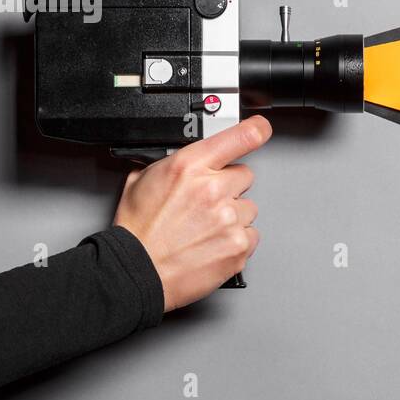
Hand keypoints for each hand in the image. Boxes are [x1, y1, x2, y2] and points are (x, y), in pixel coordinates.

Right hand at [113, 116, 272, 310]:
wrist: (137, 271)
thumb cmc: (138, 232)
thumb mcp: (142, 180)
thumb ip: (171, 164)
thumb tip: (188, 156)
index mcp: (189, 166)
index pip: (240, 137)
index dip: (256, 130)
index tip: (262, 128)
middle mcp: (213, 189)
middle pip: (245, 175)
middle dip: (229, 186)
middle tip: (207, 202)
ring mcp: (229, 219)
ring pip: (248, 208)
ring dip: (233, 215)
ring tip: (205, 227)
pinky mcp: (239, 245)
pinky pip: (251, 235)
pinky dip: (236, 240)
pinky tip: (213, 242)